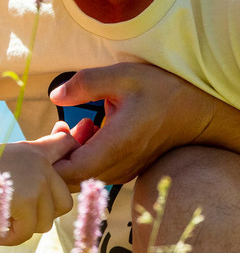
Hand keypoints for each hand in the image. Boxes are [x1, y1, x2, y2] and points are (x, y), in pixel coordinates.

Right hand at [0, 125, 78, 245]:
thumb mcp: (6, 157)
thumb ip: (32, 163)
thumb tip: (54, 161)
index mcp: (36, 151)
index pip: (68, 146)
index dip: (71, 164)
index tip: (59, 179)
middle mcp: (41, 164)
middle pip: (64, 203)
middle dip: (42, 215)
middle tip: (18, 216)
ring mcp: (35, 182)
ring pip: (46, 221)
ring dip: (25, 228)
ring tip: (3, 222)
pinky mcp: (24, 201)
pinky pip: (27, 231)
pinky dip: (12, 237)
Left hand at [49, 63, 220, 185]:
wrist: (197, 110)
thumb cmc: (162, 90)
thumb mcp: (122, 75)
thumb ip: (85, 84)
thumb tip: (55, 96)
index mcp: (117, 144)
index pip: (71, 172)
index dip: (53, 157)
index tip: (58, 128)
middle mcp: (121, 164)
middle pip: (74, 177)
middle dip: (60, 153)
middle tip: (64, 123)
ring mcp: (126, 170)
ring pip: (85, 175)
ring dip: (74, 153)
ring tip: (82, 123)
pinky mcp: (129, 170)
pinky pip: (98, 171)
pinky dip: (87, 155)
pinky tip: (94, 130)